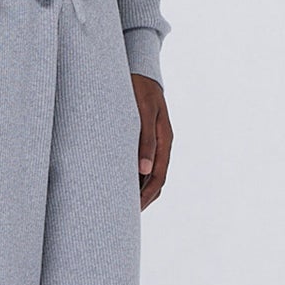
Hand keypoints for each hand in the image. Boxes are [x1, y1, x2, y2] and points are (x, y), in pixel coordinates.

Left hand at [133, 74, 171, 208]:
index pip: (158, 176)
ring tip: (121, 202)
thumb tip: (144, 169)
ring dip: (138, 188)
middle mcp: (161, 144)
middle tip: (124, 214)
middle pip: (155, 179)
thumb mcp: (144, 111)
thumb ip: (145, 139)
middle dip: (142, 198)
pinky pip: (142, 162)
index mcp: (165, 139)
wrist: (140, 70)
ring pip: (149, 173)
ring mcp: (153, 141)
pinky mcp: (143, 137)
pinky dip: (133, 175)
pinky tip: (119, 180)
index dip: (147, 195)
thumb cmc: (140, 88)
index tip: (134, 209)